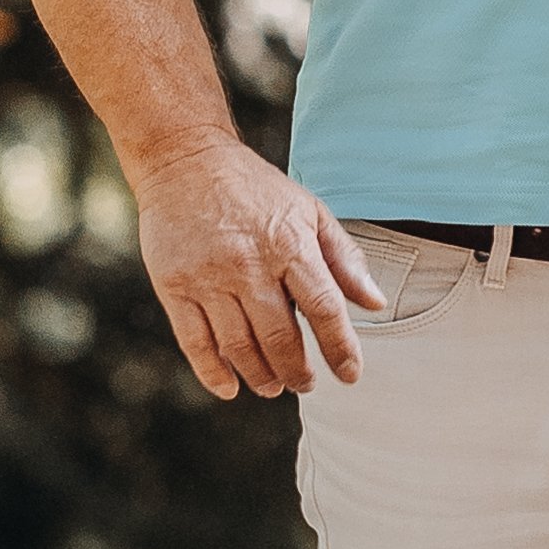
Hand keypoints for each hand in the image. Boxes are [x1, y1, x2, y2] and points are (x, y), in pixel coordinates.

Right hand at [131, 140, 391, 397]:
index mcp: (290, 244)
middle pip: (280, 337)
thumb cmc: (255, 189)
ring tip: (273, 387)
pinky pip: (195, 342)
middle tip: (305, 384)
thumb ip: (344, 258)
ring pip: (239, 347)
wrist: (184, 160)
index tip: (350, 375)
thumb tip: (375, 303)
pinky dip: (213, 372)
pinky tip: (230, 387)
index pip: (324, 308)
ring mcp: (208, 277)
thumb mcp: (309, 210)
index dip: (340, 348)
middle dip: (298, 372)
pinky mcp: (173, 286)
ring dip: (261, 376)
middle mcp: (249, 264)